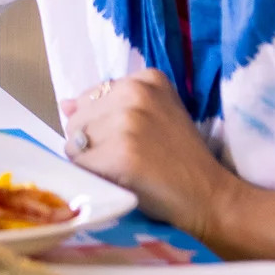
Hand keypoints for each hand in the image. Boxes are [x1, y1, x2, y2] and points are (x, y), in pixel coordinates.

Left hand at [60, 69, 236, 235]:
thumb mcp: (151, 118)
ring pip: (74, 143)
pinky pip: (80, 165)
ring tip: (126, 168)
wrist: (210, 194)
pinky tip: (122, 180)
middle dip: (92, 142)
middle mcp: (135, 92)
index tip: (132, 138)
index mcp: (144, 79)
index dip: (101, 125)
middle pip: (77, 119)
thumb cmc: (178, 158)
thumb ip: (108, 107)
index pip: (89, 98)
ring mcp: (128, 122)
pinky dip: (94, 177)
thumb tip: (64, 104)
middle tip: (129, 157)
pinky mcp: (120, 153)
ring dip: (91, 161)